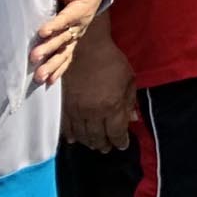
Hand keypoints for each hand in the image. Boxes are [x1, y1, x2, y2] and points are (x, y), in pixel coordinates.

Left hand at [31, 0, 108, 85]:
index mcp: (81, 9)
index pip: (67, 19)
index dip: (55, 25)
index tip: (42, 32)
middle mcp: (80, 26)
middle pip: (64, 39)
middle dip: (49, 49)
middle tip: (34, 58)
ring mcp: (76, 35)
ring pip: (65, 52)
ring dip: (53, 65)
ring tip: (40, 76)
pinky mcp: (72, 40)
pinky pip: (67, 56)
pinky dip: (59, 69)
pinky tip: (50, 81)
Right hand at [61, 25, 136, 151]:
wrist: (84, 48)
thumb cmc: (112, 61)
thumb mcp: (129, 79)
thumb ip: (129, 101)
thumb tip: (133, 120)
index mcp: (112, 106)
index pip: (116, 132)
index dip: (120, 141)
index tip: (123, 145)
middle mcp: (93, 112)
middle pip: (98, 137)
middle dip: (104, 144)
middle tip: (107, 148)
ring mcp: (76, 110)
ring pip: (82, 134)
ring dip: (88, 142)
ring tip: (94, 145)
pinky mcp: (64, 105)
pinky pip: (66, 126)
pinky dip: (70, 135)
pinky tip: (74, 139)